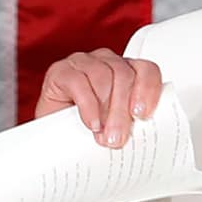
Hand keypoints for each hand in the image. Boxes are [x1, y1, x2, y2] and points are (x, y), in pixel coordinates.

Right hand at [36, 48, 161, 147]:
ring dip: (106, 109)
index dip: (148, 89)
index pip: (146, 70)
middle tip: (118, 137)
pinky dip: (87, 106)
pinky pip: (79, 82)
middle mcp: (107, 62)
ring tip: (103, 134)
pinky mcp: (61, 70)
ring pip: (104, 77)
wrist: (52, 139)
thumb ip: (132, 121)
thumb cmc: (87, 130)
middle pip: (124, 75)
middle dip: (122, 110)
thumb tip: (144, 131)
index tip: (143, 114)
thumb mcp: (116, 125)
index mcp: (127, 71)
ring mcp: (83, 62)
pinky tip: (91, 123)